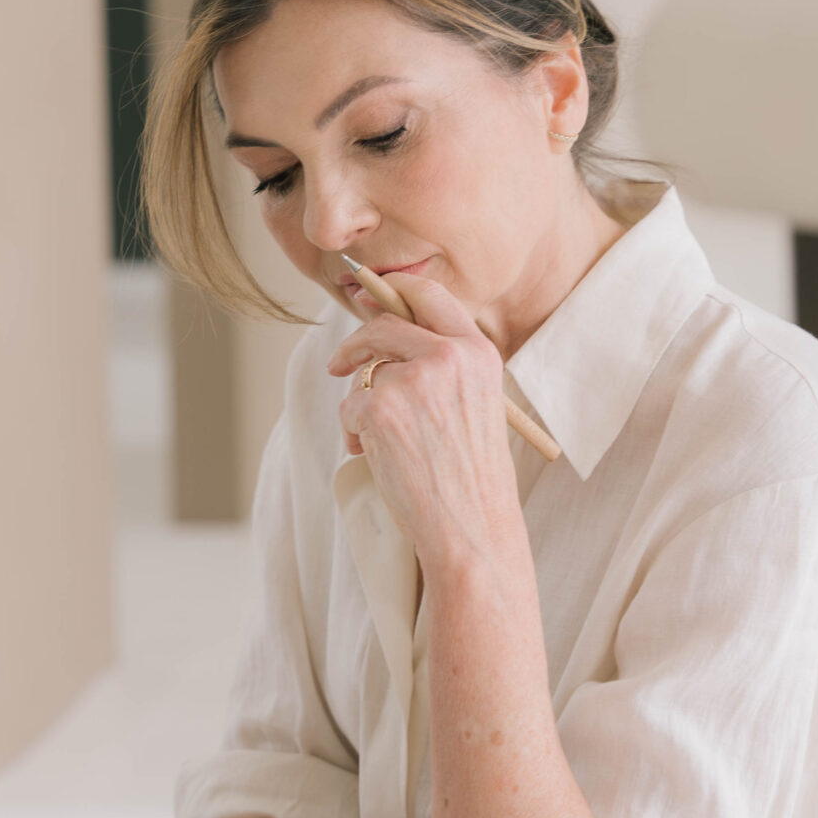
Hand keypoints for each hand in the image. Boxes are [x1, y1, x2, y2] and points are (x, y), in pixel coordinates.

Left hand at [328, 276, 522, 568]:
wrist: (470, 525)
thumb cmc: (470, 475)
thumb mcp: (475, 403)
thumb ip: (442, 366)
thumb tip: (384, 333)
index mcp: (478, 352)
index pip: (429, 295)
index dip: (392, 292)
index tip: (368, 299)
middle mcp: (449, 356)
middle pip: (384, 326)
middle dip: (355, 344)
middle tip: (338, 365)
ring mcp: (414, 378)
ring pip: (364, 371)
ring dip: (359, 404)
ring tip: (378, 443)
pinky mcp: (381, 406)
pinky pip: (349, 406)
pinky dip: (353, 432)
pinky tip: (375, 457)